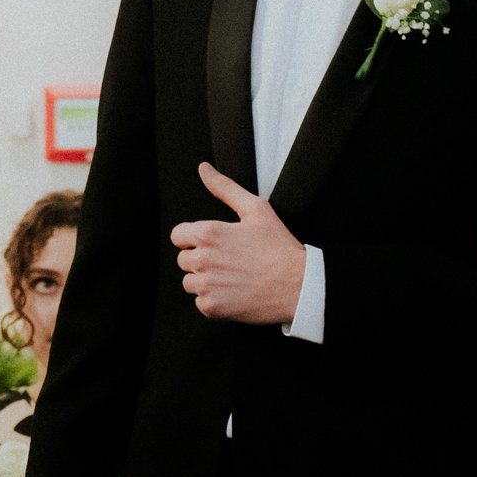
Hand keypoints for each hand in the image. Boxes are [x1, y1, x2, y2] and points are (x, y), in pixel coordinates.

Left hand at [171, 162, 306, 323]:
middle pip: (184, 259)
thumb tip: (204, 169)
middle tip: (229, 261)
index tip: (214, 244)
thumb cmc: (279, 247)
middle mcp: (203, 259)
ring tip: (232, 277)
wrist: (298, 285)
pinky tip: (235, 292)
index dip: (194, 238)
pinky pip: (200, 302)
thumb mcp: (256, 209)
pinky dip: (214, 300)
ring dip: (206, 281)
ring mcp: (207, 285)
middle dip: (202, 259)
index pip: (178, 235)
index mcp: (209, 233)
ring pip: (190, 282)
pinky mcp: (213, 307)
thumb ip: (225, 188)